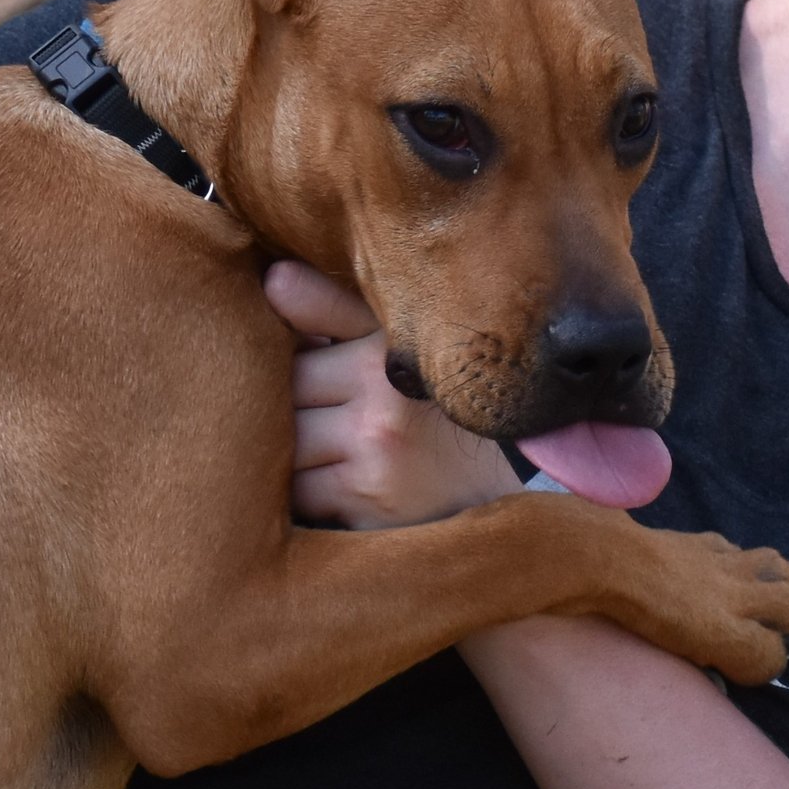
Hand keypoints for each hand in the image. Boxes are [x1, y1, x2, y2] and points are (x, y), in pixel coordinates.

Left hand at [264, 260, 521, 529]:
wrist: (515, 458)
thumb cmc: (440, 387)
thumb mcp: (396, 335)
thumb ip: (329, 307)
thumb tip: (273, 278)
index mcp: (379, 360)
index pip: (291, 362)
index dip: (282, 368)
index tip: (292, 372)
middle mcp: (377, 414)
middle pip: (282, 411)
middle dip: (280, 410)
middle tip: (300, 410)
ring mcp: (374, 467)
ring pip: (287, 456)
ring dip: (287, 451)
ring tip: (307, 442)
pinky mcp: (373, 509)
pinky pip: (304, 498)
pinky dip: (303, 489)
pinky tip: (322, 474)